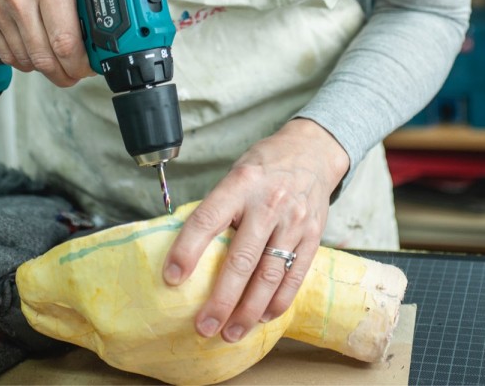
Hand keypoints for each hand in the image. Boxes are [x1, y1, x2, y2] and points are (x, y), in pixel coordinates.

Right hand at [0, 0, 92, 86]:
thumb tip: (106, 23)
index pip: (65, 41)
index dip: (80, 64)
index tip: (90, 66)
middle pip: (45, 58)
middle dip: (66, 74)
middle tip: (77, 74)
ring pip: (26, 60)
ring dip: (46, 70)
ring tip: (60, 65)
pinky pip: (6, 53)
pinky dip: (24, 61)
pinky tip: (37, 55)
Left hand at [162, 118, 348, 342]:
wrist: (312, 150)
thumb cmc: (265, 165)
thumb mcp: (236, 173)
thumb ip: (219, 206)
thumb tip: (190, 248)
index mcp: (241, 183)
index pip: (208, 219)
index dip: (187, 250)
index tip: (172, 278)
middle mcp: (268, 203)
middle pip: (242, 259)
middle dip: (221, 300)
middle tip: (204, 327)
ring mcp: (294, 221)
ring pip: (269, 275)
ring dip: (249, 311)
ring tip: (231, 333)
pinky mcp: (313, 236)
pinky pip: (295, 276)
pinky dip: (278, 302)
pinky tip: (262, 318)